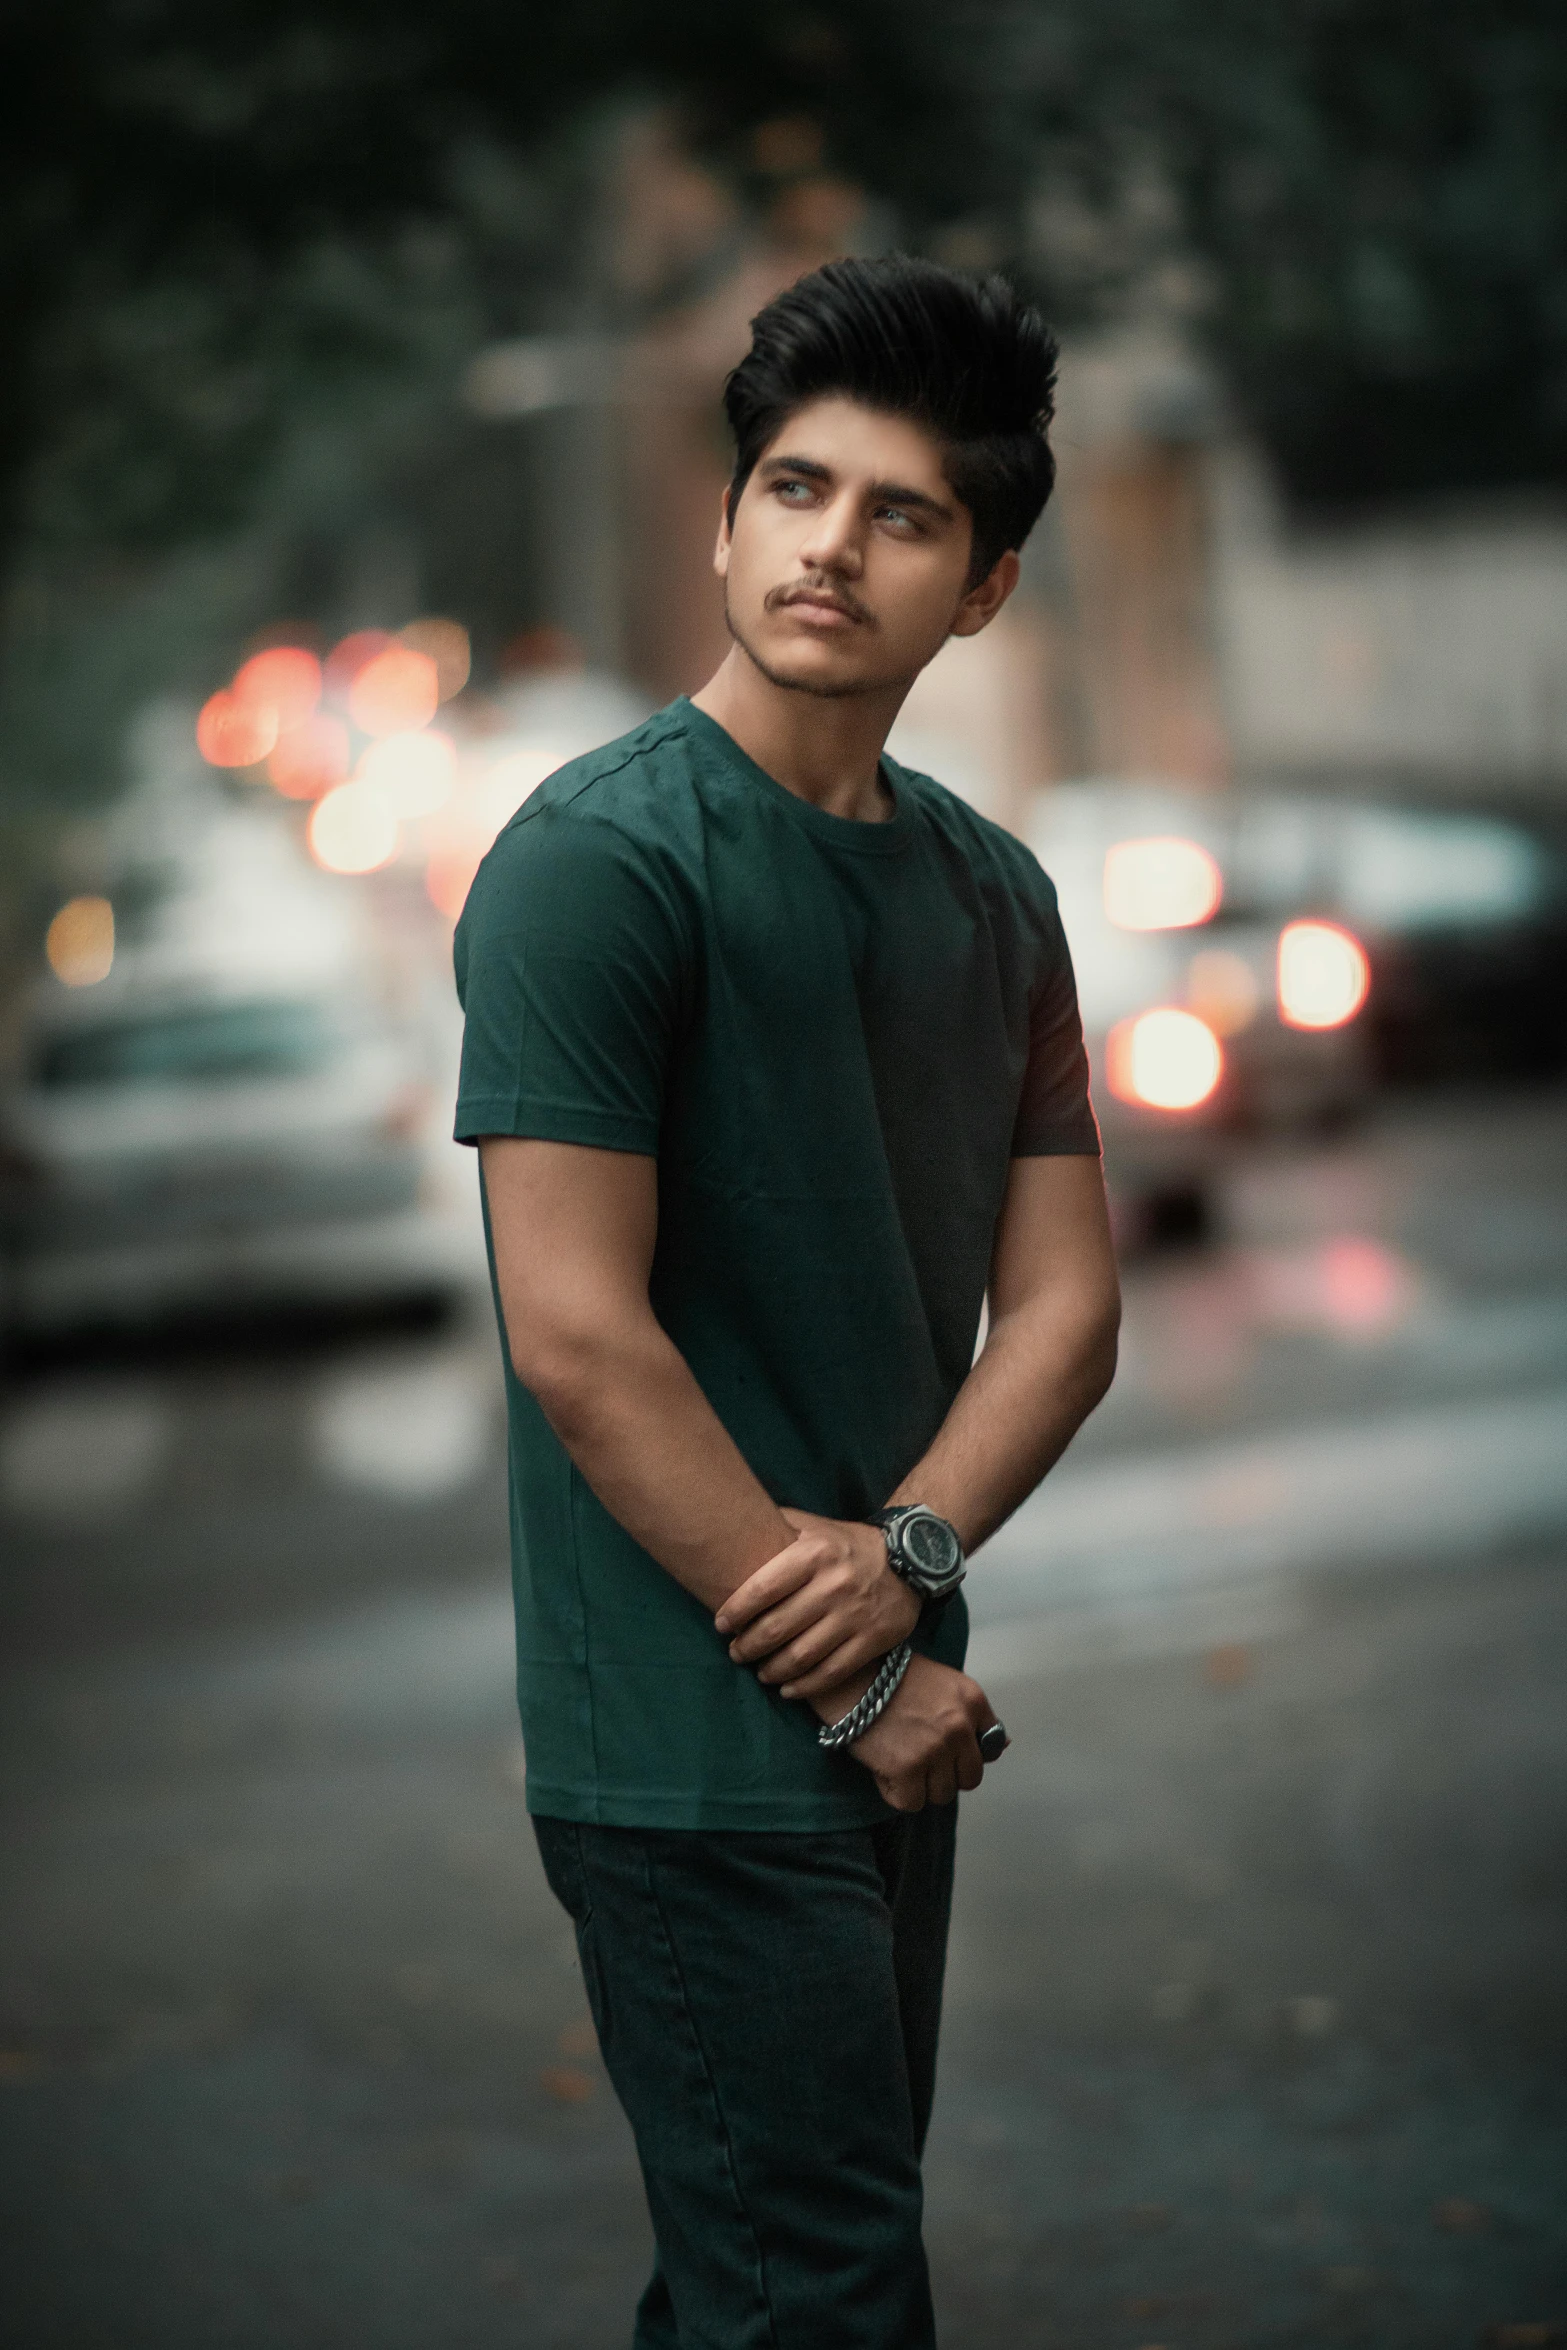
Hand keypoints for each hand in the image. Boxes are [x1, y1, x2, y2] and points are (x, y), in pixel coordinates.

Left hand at [714, 1508, 920, 1698]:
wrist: (912, 1559)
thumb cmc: (847, 1545)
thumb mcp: (815, 1525)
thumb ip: (777, 1525)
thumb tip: (730, 1523)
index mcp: (815, 1553)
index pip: (762, 1588)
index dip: (734, 1612)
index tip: (721, 1624)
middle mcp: (834, 1584)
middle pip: (776, 1627)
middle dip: (747, 1646)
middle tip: (735, 1652)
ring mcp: (855, 1615)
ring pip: (801, 1656)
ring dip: (772, 1670)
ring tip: (759, 1671)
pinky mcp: (873, 1639)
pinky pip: (831, 1672)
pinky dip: (805, 1686)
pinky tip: (788, 1688)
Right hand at [848, 1654, 1003, 1811]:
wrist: (851, 1676)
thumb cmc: (892, 1675)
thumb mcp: (942, 1683)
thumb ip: (971, 1714)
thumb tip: (1005, 1745)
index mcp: (973, 1700)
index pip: (990, 1747)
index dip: (966, 1752)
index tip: (946, 1749)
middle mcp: (960, 1727)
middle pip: (969, 1778)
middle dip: (947, 1774)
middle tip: (921, 1760)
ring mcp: (935, 1750)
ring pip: (942, 1794)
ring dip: (921, 1785)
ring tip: (900, 1761)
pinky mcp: (908, 1770)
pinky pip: (912, 1802)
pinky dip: (897, 1792)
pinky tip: (885, 1770)